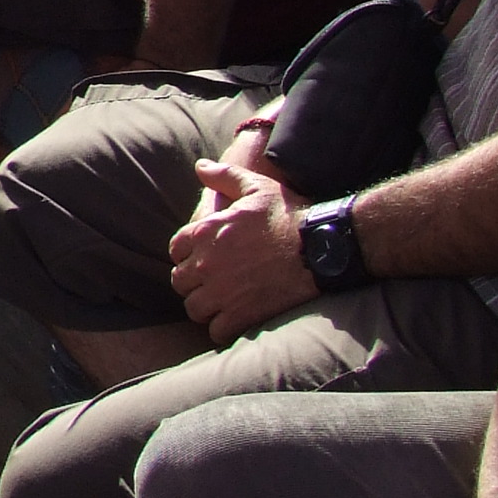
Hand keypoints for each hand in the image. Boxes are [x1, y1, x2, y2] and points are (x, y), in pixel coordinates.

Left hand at [166, 156, 312, 340]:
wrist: (322, 248)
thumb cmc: (290, 215)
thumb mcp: (257, 187)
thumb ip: (224, 177)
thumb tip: (200, 167)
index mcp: (205, 233)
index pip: (175, 250)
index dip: (188, 255)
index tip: (204, 259)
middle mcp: (206, 264)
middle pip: (180, 282)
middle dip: (194, 283)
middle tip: (213, 282)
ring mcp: (222, 292)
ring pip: (194, 308)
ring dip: (205, 307)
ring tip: (222, 303)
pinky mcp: (241, 314)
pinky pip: (215, 330)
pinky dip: (222, 328)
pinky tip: (235, 320)